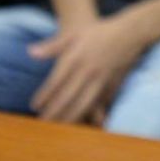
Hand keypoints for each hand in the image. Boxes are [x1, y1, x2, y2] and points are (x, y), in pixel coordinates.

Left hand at [27, 11, 148, 124]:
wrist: (129, 33)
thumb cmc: (97, 33)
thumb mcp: (73, 34)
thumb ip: (52, 46)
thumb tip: (30, 52)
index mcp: (76, 58)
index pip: (56, 81)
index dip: (44, 95)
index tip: (34, 106)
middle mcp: (87, 71)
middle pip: (68, 96)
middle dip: (54, 111)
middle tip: (43, 123)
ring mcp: (101, 79)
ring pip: (84, 103)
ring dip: (71, 117)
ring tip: (60, 128)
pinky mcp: (112, 85)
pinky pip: (100, 103)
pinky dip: (91, 114)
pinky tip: (84, 123)